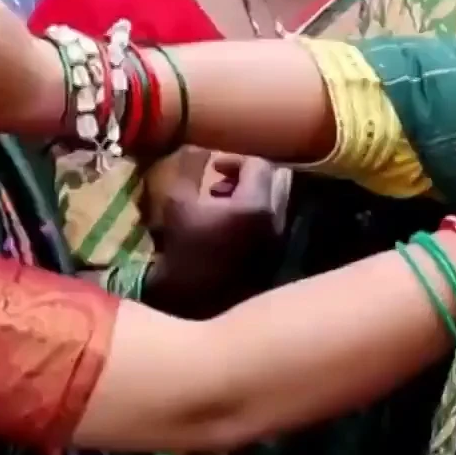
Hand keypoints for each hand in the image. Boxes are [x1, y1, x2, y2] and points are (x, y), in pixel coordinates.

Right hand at [153, 148, 287, 301]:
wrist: (192, 305)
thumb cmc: (182, 255)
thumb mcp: (177, 205)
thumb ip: (188, 170)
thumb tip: (195, 149)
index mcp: (257, 205)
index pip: (258, 164)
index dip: (234, 159)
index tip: (213, 167)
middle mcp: (277, 220)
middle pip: (277, 179)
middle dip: (251, 174)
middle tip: (223, 180)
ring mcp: (278, 240)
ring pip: (277, 201)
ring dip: (253, 194)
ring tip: (221, 202)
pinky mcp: (273, 257)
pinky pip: (272, 222)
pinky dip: (255, 214)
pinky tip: (227, 226)